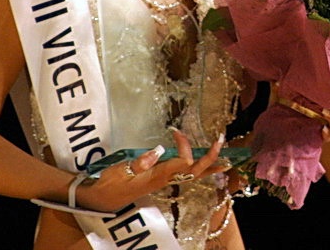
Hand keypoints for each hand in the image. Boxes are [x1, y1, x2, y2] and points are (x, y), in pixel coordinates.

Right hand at [75, 129, 226, 211]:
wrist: (103, 199)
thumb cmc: (111, 183)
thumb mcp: (121, 171)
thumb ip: (139, 162)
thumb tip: (157, 150)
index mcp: (158, 176)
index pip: (182, 161)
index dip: (184, 144)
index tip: (175, 130)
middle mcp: (166, 180)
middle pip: (195, 170)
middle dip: (210, 156)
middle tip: (221, 140)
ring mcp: (165, 181)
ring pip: (194, 175)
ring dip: (210, 165)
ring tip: (226, 159)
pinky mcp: (162, 180)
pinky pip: (186, 176)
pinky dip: (199, 169)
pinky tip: (205, 166)